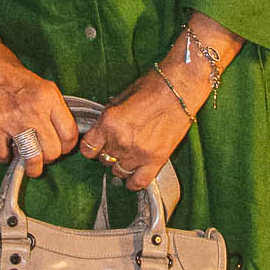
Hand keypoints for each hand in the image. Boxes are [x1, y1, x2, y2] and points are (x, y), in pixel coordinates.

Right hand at [0, 0, 77, 173]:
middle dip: (50, 158)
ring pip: (32, 158)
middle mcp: (33, 110)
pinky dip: (5, 157)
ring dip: (33, 167)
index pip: (69, 134)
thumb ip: (53, 109)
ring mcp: (12, 120)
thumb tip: (61, 135)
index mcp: (49, 97)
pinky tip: (6, 149)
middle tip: (45, 155)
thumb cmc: (12, 74)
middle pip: (53, 151)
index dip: (67, 147)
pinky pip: (3, 155)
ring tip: (32, 166)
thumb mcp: (42, 85)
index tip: (62, 148)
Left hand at [77, 71, 192, 192]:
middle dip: (109, 152)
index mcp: (109, 122)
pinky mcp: (156, 160)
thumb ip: (109, 119)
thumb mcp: (120, 98)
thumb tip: (102, 132)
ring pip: (119, 171)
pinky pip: (138, 182)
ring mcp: (138, 153)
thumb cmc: (153, 87)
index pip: (88, 149)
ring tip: (130, 154)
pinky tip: (134, 174)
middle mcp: (120, 140)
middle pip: (104, 160)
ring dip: (122, 164)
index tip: (96, 146)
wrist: (180, 89)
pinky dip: (134, 181)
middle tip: (119, 143)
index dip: (91, 148)